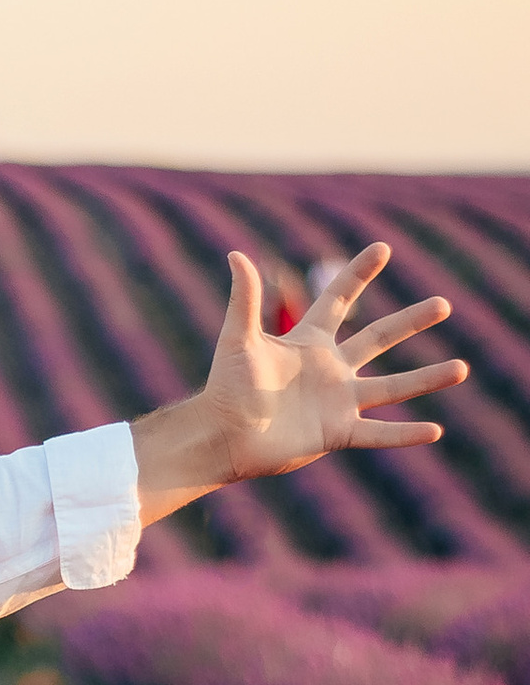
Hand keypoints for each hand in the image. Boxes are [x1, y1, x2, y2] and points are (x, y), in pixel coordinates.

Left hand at [133, 243, 463, 522]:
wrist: (222, 437)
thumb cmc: (226, 388)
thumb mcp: (238, 339)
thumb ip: (244, 299)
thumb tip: (237, 254)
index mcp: (308, 342)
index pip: (339, 300)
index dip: (359, 274)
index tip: (383, 248)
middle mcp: (329, 369)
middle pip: (378, 339)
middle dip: (411, 321)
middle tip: (444, 304)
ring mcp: (337, 401)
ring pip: (392, 388)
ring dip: (427, 378)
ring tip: (462, 367)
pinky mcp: (337, 433)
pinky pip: (379, 433)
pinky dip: (405, 434)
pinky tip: (435, 431)